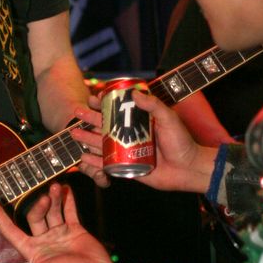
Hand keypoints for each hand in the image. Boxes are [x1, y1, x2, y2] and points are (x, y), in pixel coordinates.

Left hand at [0, 183, 113, 262]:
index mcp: (32, 251)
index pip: (11, 231)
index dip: (0, 217)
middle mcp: (44, 241)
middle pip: (35, 217)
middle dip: (39, 206)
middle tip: (46, 197)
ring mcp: (59, 234)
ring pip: (52, 212)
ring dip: (54, 199)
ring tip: (56, 186)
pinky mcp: (75, 230)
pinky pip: (69, 212)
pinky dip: (68, 200)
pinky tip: (66, 189)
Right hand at [70, 91, 217, 193]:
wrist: (188, 169)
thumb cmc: (182, 142)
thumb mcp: (168, 118)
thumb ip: (153, 105)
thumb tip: (135, 93)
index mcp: (139, 122)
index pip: (118, 110)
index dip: (104, 104)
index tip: (92, 98)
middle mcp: (131, 135)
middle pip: (105, 126)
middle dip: (89, 120)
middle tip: (76, 114)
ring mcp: (127, 151)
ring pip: (102, 144)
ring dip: (88, 139)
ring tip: (74, 134)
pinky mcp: (126, 167)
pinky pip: (107, 163)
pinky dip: (94, 161)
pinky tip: (83, 156)